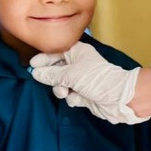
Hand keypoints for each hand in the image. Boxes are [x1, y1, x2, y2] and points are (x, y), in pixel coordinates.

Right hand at [30, 42, 149, 123]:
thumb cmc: (97, 79)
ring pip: (62, 84)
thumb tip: (36, 73)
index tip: (32, 66)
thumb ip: (51, 74)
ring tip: (65, 92)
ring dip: (61, 89)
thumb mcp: (70, 74)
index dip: (44, 59)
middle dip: (53, 77)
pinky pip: (71, 95)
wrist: (118, 98)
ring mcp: (82, 80)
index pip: (56, 52)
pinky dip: (73, 98)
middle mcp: (79, 64)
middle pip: (57, 70)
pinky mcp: (85, 94)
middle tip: (49, 81)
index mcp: (78, 52)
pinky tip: (79, 99)